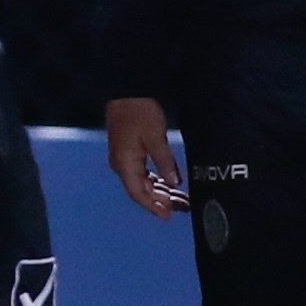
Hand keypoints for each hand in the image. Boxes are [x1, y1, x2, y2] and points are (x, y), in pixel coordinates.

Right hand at [106, 97, 185, 217]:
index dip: (154, 206)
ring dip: (161, 191)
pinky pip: (143, 172)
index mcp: (125, 164)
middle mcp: (122, 165)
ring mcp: (125, 158)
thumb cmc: (139, 111)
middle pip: (142, 190)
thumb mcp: (156, 137)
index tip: (168, 215)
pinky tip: (170, 183)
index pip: (139, 193)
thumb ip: (165, 162)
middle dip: (161, 201)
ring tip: (180, 198)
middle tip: (182, 207)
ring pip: (143, 182)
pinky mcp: (130, 151)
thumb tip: (174, 183)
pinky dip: (157, 180)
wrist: (127, 90)